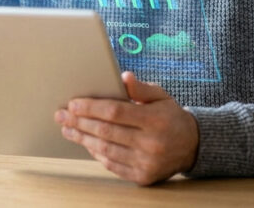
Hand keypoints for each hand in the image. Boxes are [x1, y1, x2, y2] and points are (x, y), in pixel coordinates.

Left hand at [54, 71, 198, 184]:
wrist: (192, 146)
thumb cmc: (171, 116)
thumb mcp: (161, 96)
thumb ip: (141, 88)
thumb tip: (124, 76)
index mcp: (155, 119)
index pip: (115, 112)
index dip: (91, 107)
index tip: (72, 103)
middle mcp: (151, 143)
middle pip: (106, 132)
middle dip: (79, 122)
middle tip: (61, 115)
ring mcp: (147, 162)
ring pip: (106, 150)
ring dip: (83, 138)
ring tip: (67, 129)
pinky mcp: (143, 176)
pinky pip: (112, 165)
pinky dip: (97, 153)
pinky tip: (86, 143)